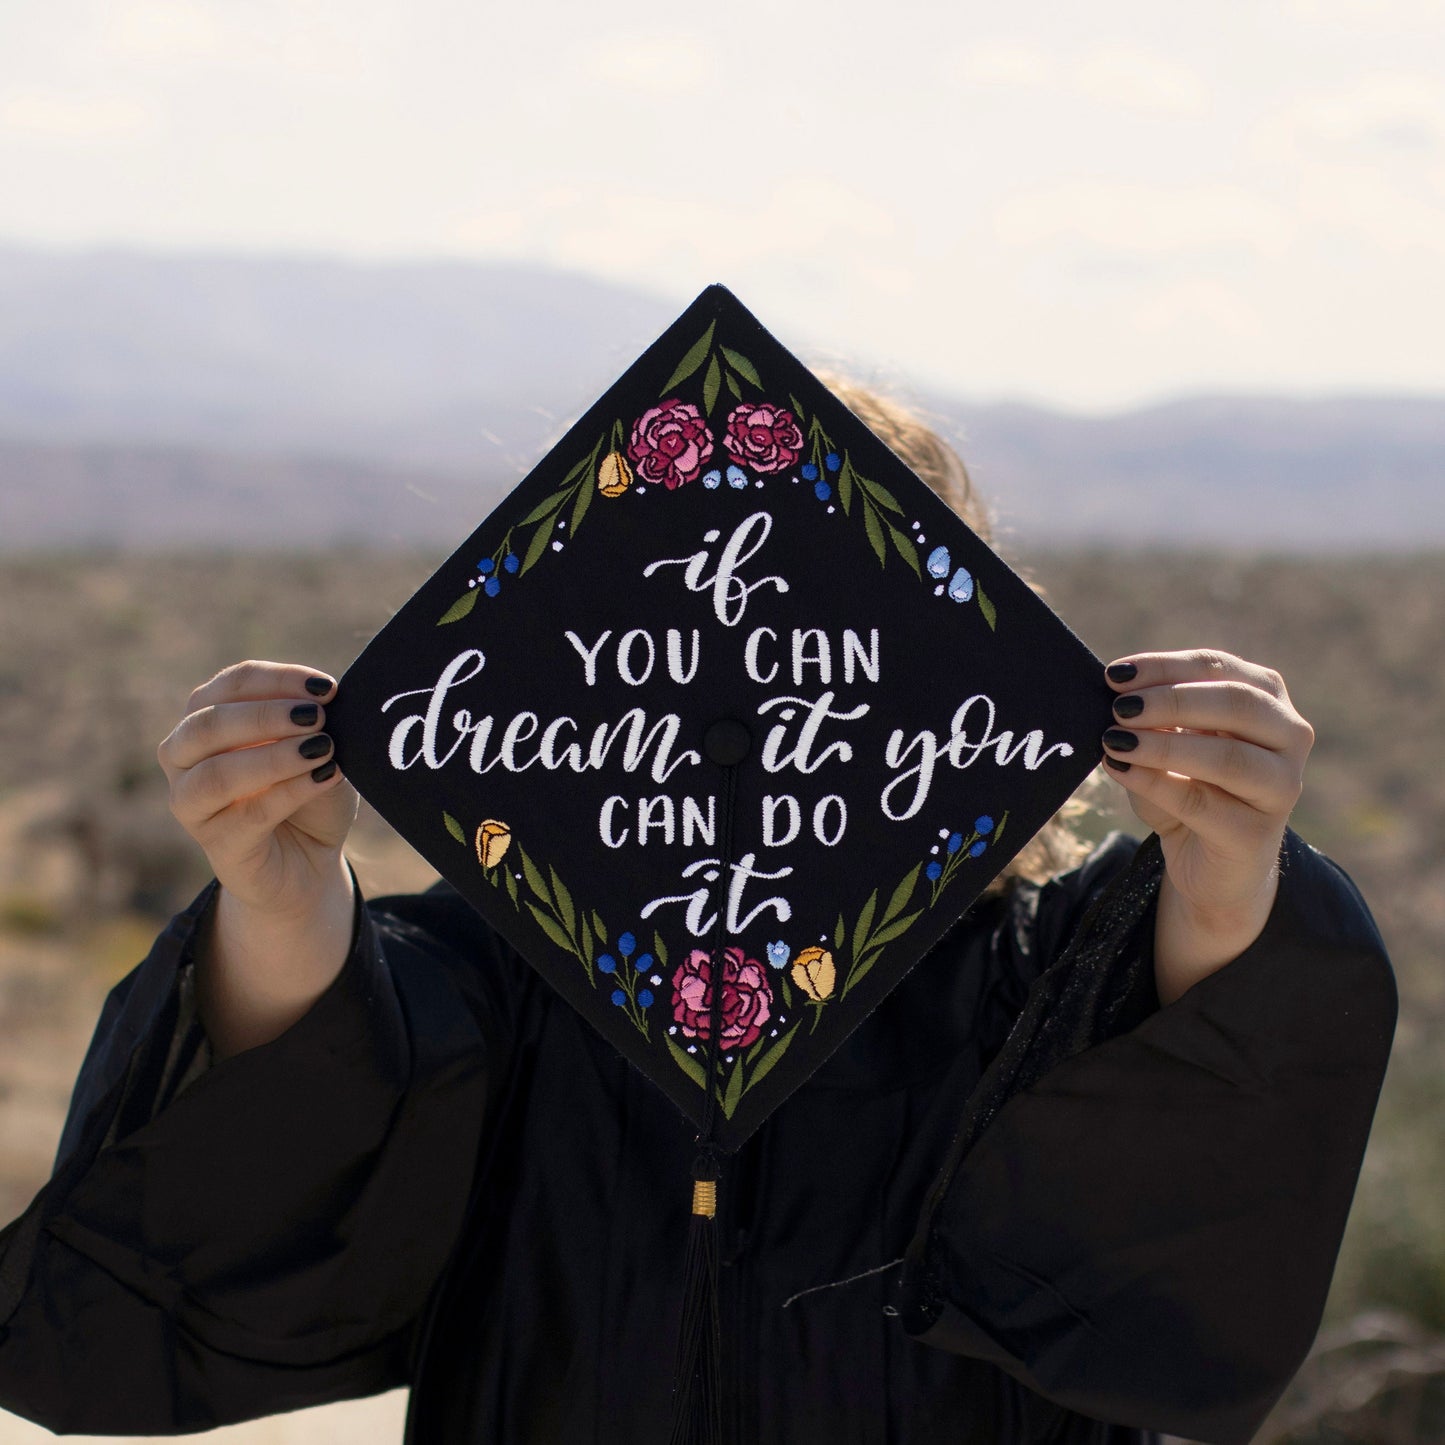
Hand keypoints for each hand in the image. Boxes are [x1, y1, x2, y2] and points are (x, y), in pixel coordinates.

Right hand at [158, 660, 356, 917]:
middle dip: (267, 715)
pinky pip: (248, 814)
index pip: (232, 685)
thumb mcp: (318, 751)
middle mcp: (184, 758)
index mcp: (207, 718)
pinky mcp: (216, 845)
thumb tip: (325, 701)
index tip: (326, 688)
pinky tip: (325, 777)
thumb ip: (313, 726)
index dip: (278, 680)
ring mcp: (192, 804)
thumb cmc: (309, 795)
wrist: (310, 862)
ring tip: (323, 748)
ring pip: (217, 773)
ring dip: (274, 756)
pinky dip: (290, 791)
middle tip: (318, 716)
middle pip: (209, 723)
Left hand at [1102, 650, 1314, 1003]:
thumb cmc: (1189, 789)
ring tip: (1114, 740)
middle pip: (1236, 703)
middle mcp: (1288, 737)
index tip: (1115, 675)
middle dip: (1171, 701)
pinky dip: (1155, 783)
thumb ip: (1149, 721)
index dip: (1165, 667)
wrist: (1211, 864)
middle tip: (1119, 708)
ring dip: (1164, 745)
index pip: (1217, 667)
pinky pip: (1202, 803)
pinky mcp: (1257, 833)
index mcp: (1267, 699)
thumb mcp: (1165, 745)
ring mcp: (1281, 787)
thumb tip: (1115, 701)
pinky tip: (1120, 770)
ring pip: (1228, 756)